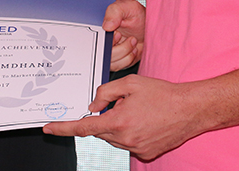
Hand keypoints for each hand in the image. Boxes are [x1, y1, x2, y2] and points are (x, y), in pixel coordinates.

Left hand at [42, 75, 205, 161]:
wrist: (190, 109)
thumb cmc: (162, 94)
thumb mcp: (130, 83)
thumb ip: (106, 92)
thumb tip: (93, 105)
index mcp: (119, 121)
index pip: (84, 127)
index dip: (63, 128)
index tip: (48, 128)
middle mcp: (125, 139)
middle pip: (101, 131)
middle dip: (105, 117)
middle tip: (124, 104)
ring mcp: (136, 149)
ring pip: (114, 138)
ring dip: (118, 125)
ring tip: (139, 111)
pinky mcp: (146, 154)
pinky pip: (128, 144)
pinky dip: (130, 133)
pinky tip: (145, 121)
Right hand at [105, 0, 144, 71]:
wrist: (151, 27)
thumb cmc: (138, 16)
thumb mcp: (128, 7)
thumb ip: (115, 11)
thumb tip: (106, 26)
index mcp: (101, 27)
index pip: (93, 39)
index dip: (105, 40)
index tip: (116, 33)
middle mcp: (104, 41)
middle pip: (102, 54)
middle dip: (118, 48)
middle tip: (128, 37)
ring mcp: (111, 51)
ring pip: (110, 62)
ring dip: (125, 53)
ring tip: (132, 40)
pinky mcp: (119, 60)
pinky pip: (119, 66)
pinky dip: (128, 58)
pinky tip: (133, 48)